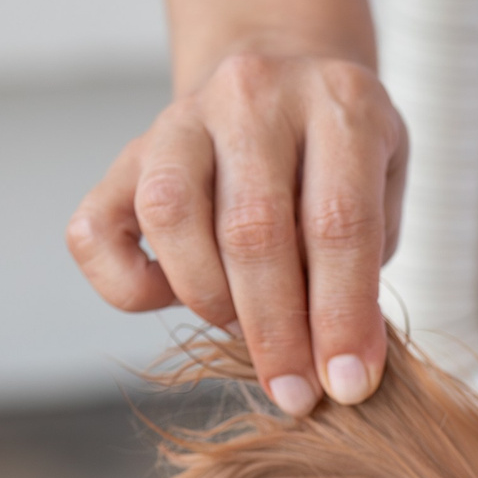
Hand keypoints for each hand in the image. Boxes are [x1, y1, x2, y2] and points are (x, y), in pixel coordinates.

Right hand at [67, 53, 407, 414]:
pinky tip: (172, 297)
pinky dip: (127, 285)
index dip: (341, 317)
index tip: (347, 386)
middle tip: (295, 394)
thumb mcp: (382, 199)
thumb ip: (362, 268)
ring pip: (169, 216)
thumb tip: (337, 365)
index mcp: (339, 104)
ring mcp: (180, 117)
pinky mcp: (124, 153)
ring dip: (208, 299)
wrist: (282, 84)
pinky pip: (95, 232)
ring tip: (241, 330)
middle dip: (276, 332)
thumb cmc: (342, 165)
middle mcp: (253, 96)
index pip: (338, 222)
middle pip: (253, 228)